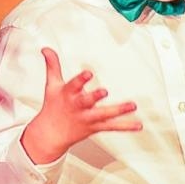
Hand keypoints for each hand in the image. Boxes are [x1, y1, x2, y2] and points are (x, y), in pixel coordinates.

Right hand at [19, 47, 140, 162]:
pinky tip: (137, 125)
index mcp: (67, 95)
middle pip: (86, 101)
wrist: (50, 134)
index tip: (88, 73)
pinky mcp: (96, 126)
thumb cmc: (53, 107)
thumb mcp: (51, 85)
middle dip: (94, 97)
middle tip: (104, 91)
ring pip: (103, 115)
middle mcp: (78, 107)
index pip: (73, 85)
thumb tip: (46, 49)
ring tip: (132, 106)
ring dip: (118, 111)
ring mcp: (88, 118)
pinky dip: (125, 126)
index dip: (81, 80)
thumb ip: (53, 66)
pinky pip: (112, 126)